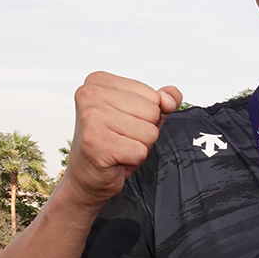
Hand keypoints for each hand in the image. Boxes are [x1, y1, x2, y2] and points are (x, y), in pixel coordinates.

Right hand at [65, 72, 181, 206]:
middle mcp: (91, 94)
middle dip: (144, 131)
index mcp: (99, 81)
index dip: (146, 116)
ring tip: (118, 147)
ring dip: (139, 146)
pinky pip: (140, 151)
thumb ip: (160, 102)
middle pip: (152, 112)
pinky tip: (115, 158)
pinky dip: (133, 159)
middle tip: (121, 138)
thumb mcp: (140, 117)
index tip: (123, 123)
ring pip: (149, 132)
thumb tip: (171, 97)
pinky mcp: (95, 141)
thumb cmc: (111, 144)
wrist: (87, 175)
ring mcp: (91, 117)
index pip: (153, 95)